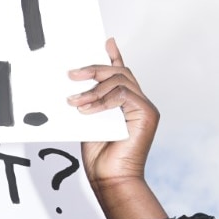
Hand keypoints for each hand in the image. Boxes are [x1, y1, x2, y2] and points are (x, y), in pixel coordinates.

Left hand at [67, 39, 166, 218]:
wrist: (110, 177)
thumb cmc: (99, 154)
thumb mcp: (87, 119)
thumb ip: (87, 101)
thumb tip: (73, 85)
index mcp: (124, 102)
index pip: (119, 72)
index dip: (113, 55)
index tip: (105, 41)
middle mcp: (137, 101)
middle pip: (119, 72)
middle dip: (94, 69)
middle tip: (71, 74)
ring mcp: (144, 107)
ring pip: (120, 80)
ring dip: (93, 88)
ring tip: (74, 101)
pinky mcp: (147, 114)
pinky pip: (123, 95)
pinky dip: (102, 100)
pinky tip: (87, 110)